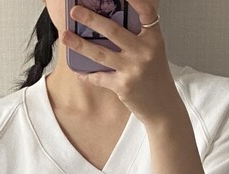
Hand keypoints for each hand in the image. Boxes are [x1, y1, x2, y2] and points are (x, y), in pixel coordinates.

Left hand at [61, 1, 184, 126]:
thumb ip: (138, 36)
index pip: (146, 11)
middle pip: (114, 31)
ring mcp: (133, 69)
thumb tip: (109, 22)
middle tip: (75, 11)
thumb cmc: (155, 76)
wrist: (163, 107)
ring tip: (65, 36)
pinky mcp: (124, 86)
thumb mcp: (153, 51)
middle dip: (91, 19)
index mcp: (153, 38)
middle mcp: (144, 51)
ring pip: (101, 54)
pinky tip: (77, 70)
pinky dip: (87, 74)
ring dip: (80, 45)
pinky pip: (100, 77)